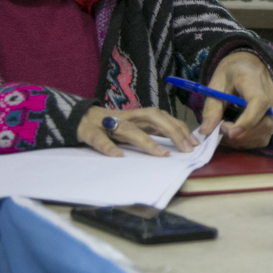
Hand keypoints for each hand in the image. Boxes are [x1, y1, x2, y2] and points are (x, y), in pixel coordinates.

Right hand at [77, 106, 196, 157]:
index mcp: (138, 116)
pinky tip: (118, 156)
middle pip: (153, 117)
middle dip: (172, 131)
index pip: (165, 117)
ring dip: (146, 141)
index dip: (181, 128)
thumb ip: (153, 130)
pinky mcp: (88, 131)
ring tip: (162, 154)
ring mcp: (107, 123)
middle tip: (187, 148)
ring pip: (129, 128)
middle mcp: (127, 116)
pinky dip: (107, 146)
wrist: (76, 117)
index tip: (195, 142)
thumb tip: (180, 140)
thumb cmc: (111, 125)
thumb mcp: (135, 126)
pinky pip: (98, 138)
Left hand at [199, 51, 272, 148]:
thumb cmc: (232, 71)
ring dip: (245, 139)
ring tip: (225, 133)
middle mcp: (271, 96)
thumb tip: (205, 131)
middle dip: (243, 135)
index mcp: (255, 82)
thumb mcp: (216, 84)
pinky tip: (235, 135)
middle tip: (220, 131)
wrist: (248, 64)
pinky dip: (249, 140)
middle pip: (266, 123)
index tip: (230, 132)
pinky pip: (265, 134)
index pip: (259, 103)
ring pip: (266, 132)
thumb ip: (212, 108)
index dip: (248, 121)